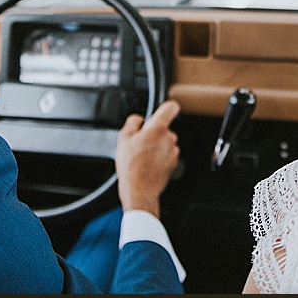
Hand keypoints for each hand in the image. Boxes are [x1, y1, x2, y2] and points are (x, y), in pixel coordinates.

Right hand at [115, 100, 180, 215]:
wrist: (139, 190)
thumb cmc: (131, 166)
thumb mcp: (123, 138)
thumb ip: (132, 122)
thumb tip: (139, 119)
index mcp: (158, 129)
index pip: (171, 107)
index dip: (166, 107)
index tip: (160, 111)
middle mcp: (169, 138)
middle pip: (164, 128)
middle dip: (154, 133)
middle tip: (140, 143)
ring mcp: (173, 152)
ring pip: (165, 142)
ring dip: (156, 146)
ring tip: (142, 156)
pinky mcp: (174, 163)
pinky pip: (166, 154)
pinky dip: (159, 157)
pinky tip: (148, 164)